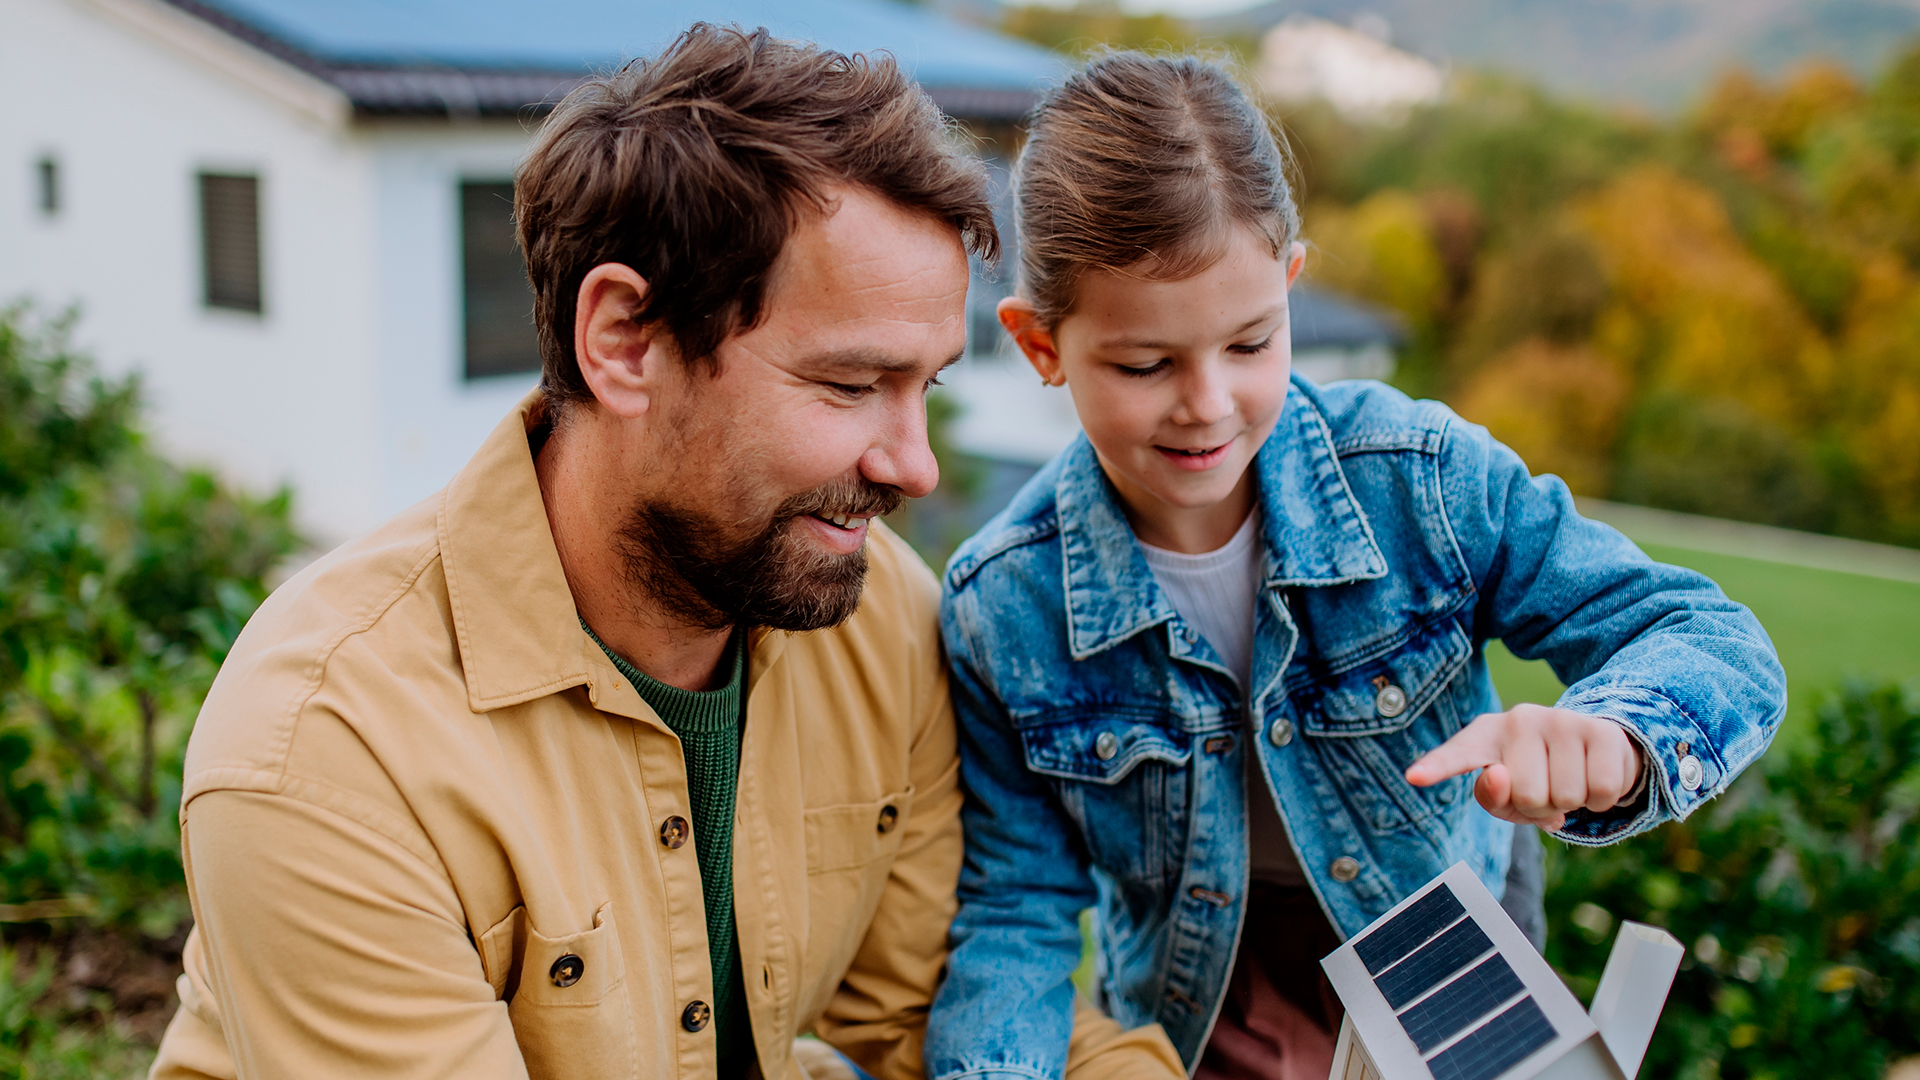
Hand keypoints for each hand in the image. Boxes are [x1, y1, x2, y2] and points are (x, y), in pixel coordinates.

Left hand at [1403, 705, 1644, 830]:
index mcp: (1484, 737)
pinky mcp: (1601, 730)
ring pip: (1565, 797)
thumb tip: (1499, 777)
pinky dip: (1600, 800)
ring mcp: (1560, 720)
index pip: (1457, 754)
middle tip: (1547, 788)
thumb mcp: (1509, 795)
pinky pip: (1601, 791)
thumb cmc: (1538, 776)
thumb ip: (1494, 798)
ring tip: (1569, 780)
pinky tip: (1592, 777)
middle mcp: (1519, 719)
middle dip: (1541, 808)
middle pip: (1527, 796)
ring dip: (1572, 804)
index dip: (1436, 767)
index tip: (1414, 778)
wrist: (1594, 747)